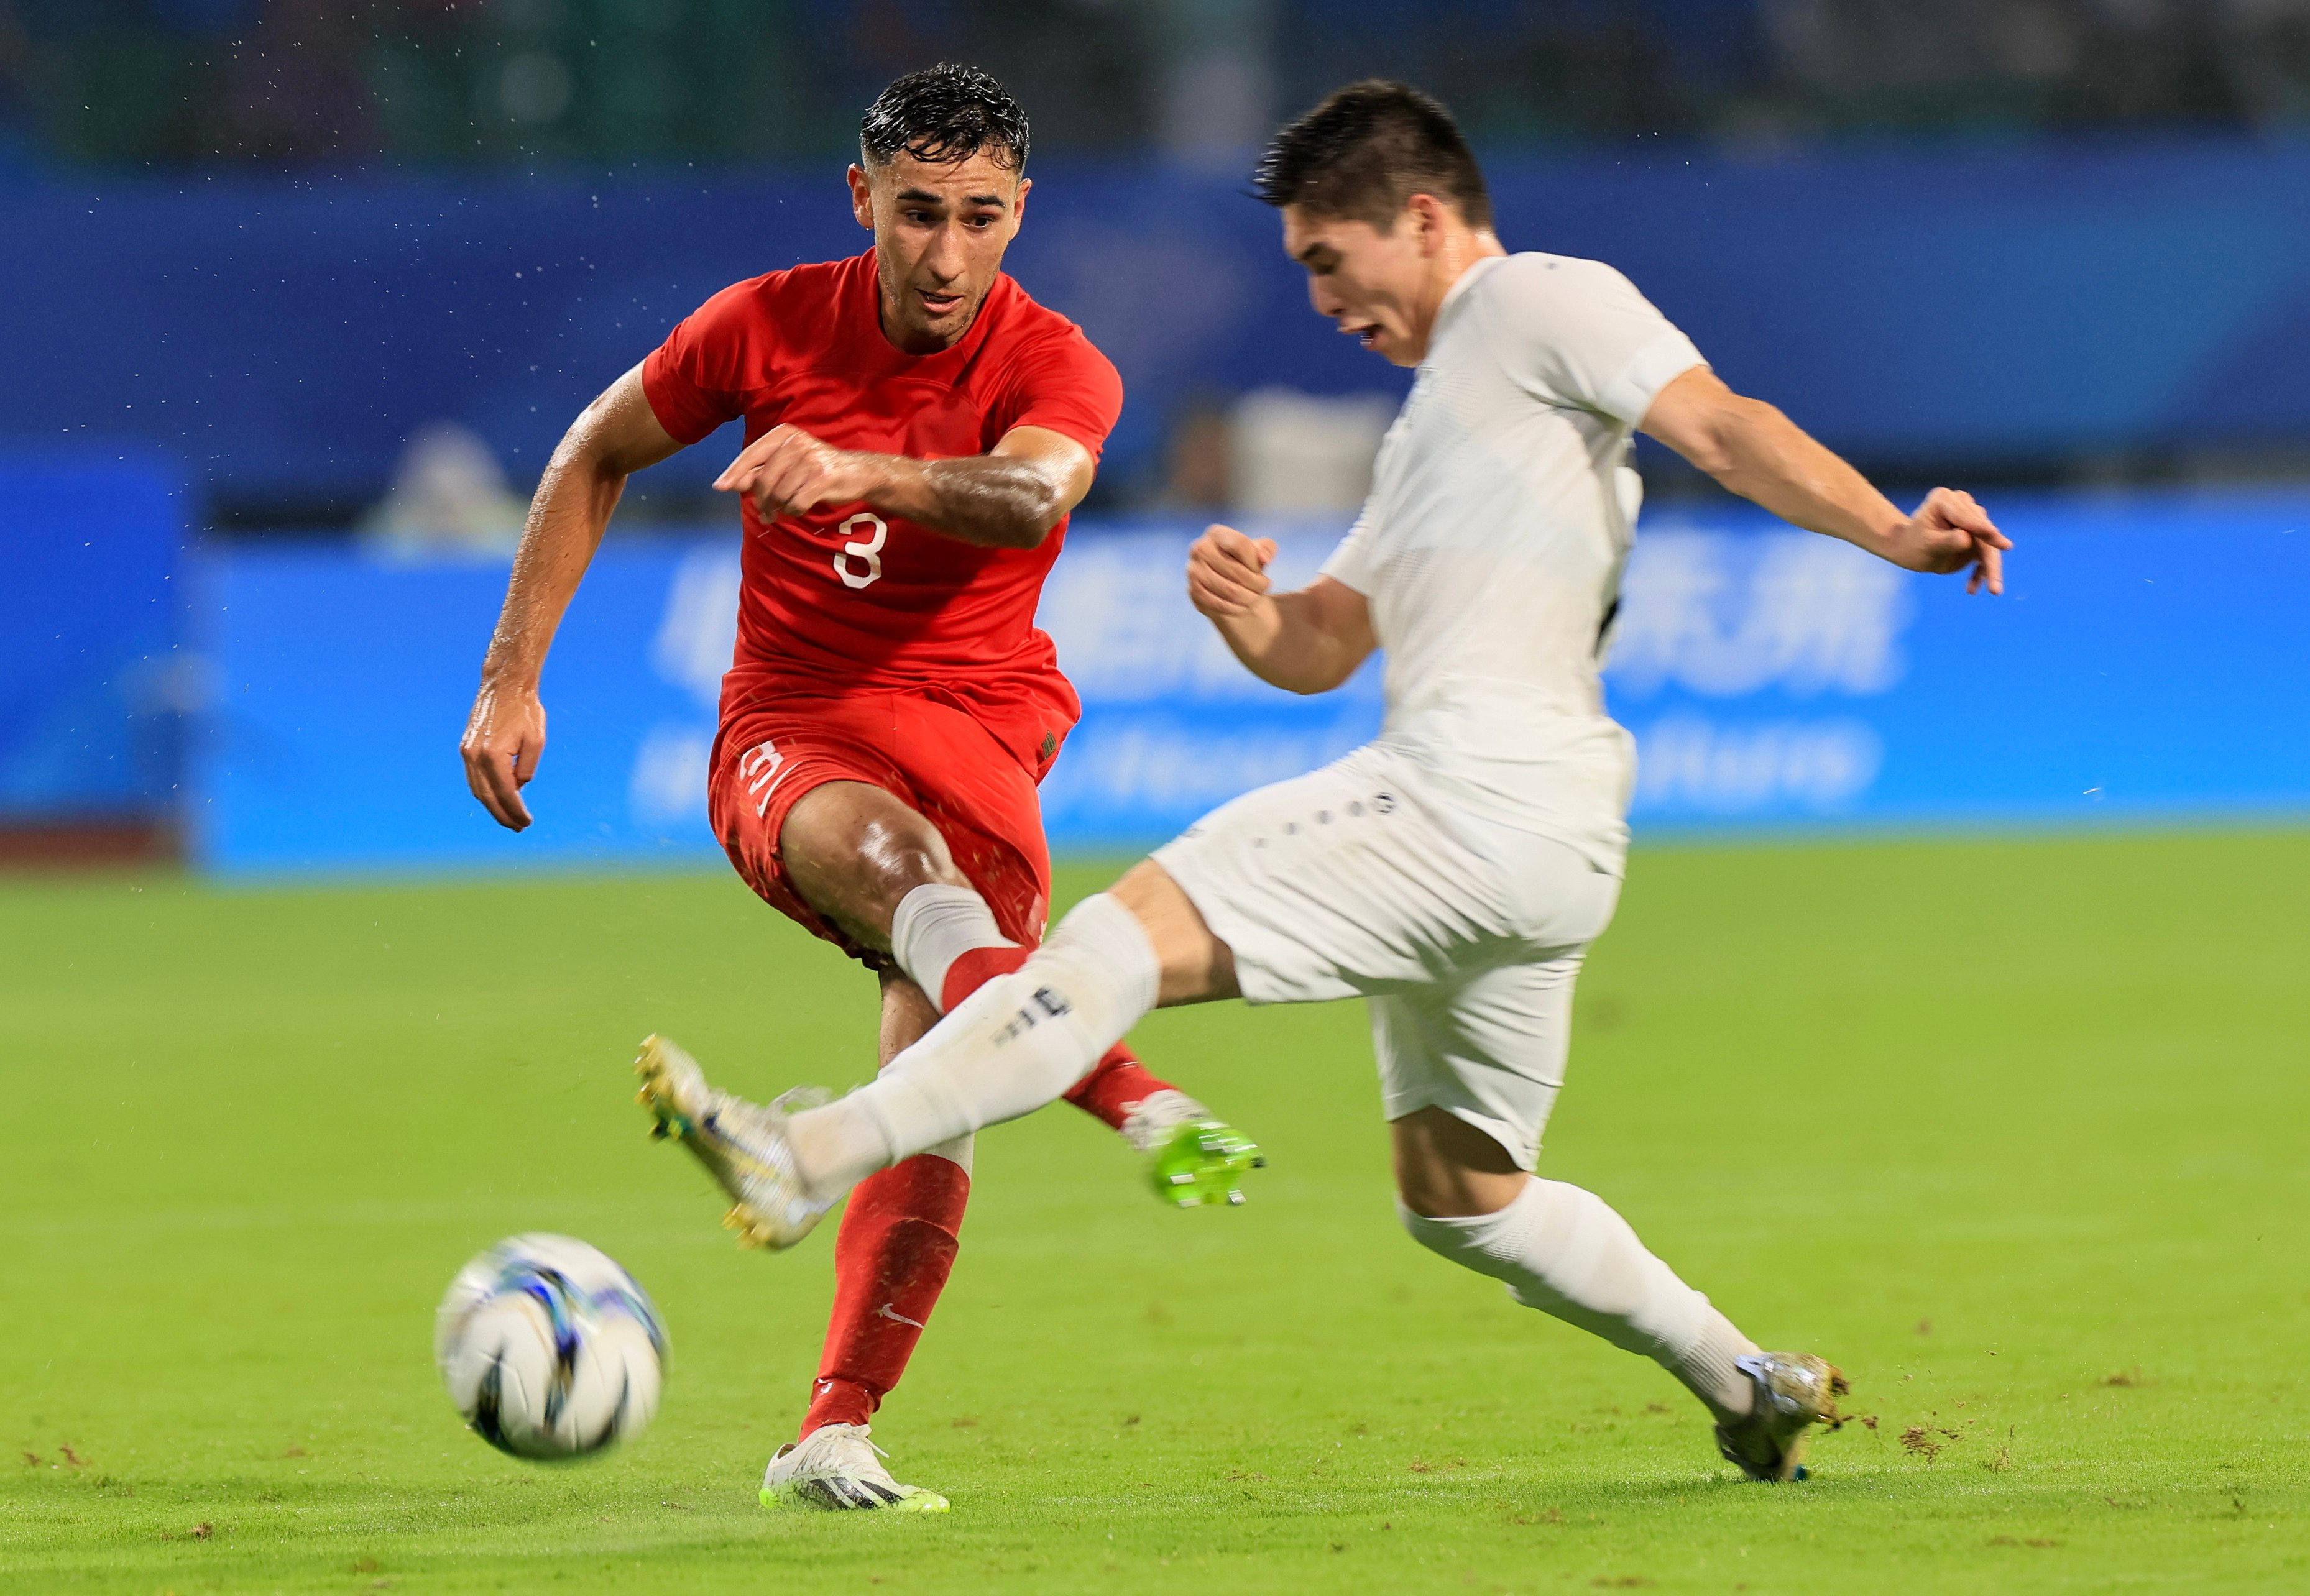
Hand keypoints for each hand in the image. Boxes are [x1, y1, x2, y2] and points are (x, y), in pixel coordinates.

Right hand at [461, 681, 545, 829]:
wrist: (504, 684)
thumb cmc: (525, 710)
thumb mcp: (536, 740)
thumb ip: (526, 769)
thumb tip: (517, 788)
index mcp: (492, 755)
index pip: (505, 794)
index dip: (516, 811)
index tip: (527, 823)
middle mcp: (474, 756)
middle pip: (487, 797)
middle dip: (503, 815)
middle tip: (518, 827)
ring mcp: (466, 752)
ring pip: (477, 790)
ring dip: (492, 806)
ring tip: (508, 818)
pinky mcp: (465, 747)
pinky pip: (473, 778)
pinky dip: (484, 791)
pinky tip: (496, 798)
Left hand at [714, 424, 883, 519]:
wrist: (857, 472)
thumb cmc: (816, 467)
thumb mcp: (786, 463)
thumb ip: (760, 471)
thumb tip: (730, 483)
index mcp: (784, 434)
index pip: (751, 454)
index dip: (734, 472)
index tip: (720, 487)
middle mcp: (796, 443)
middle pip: (764, 480)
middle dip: (761, 501)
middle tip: (765, 514)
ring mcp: (811, 459)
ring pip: (779, 494)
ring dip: (777, 508)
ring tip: (781, 512)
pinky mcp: (823, 478)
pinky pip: (796, 503)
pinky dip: (793, 511)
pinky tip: (798, 509)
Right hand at [1186, 523, 1278, 618]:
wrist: (1225, 582)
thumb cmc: (1244, 563)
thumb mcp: (1259, 552)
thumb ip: (1267, 549)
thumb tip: (1264, 558)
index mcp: (1216, 533)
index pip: (1240, 545)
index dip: (1255, 561)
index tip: (1262, 569)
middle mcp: (1200, 549)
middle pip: (1237, 571)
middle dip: (1257, 584)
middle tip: (1265, 587)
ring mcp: (1194, 571)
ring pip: (1230, 591)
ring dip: (1249, 598)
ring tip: (1256, 597)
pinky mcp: (1193, 591)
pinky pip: (1220, 604)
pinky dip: (1237, 608)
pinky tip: (1244, 606)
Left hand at [1887, 487, 2010, 594]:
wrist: (1909, 550)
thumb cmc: (1913, 546)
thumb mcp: (1927, 545)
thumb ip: (1947, 541)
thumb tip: (1966, 538)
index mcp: (1945, 499)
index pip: (1967, 518)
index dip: (1983, 531)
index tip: (2000, 541)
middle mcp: (1962, 504)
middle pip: (1983, 532)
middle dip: (1991, 557)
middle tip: (1998, 581)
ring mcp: (1971, 519)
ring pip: (1988, 545)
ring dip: (1990, 568)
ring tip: (1993, 591)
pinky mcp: (1978, 534)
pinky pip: (1985, 554)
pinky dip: (1981, 572)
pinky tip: (1971, 588)